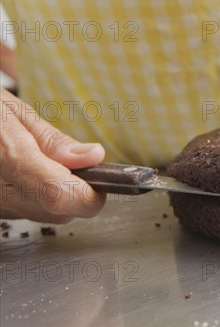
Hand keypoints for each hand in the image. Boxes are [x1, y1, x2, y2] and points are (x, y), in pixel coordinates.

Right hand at [1, 88, 105, 222]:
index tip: (103, 181)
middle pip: (56, 212)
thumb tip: (93, 157)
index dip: (91, 194)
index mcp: (5, 157)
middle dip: (77, 193)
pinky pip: (20, 212)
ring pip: (41, 215)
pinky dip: (33, 197)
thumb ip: (52, 141)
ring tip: (43, 163)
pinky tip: (23, 175)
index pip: (61, 196)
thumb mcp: (12, 112)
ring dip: (55, 195)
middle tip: (76, 166)